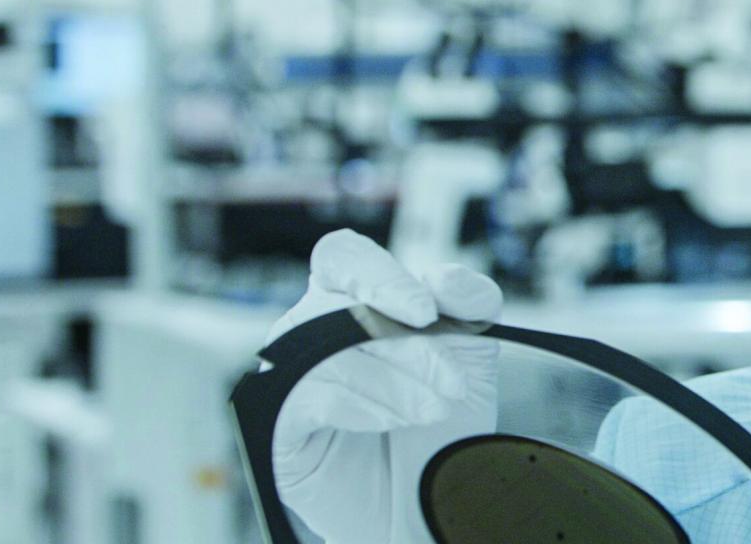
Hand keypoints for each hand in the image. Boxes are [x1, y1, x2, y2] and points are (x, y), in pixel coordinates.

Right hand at [264, 229, 501, 543]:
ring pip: (330, 350)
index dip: (382, 277)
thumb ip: (470, 300)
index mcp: (355, 296)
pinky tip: (393, 422)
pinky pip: (308, 394)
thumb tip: (443, 276)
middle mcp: (314, 325)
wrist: (428, 493)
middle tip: (453, 384)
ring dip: (396, 382)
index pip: (345, 257)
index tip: (428, 313)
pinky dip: (361, 406)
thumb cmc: (443, 419)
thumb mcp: (473, 352)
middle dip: (409, 346)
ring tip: (435, 411)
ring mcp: (289, 369)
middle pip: (343, 306)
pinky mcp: (277, 418)